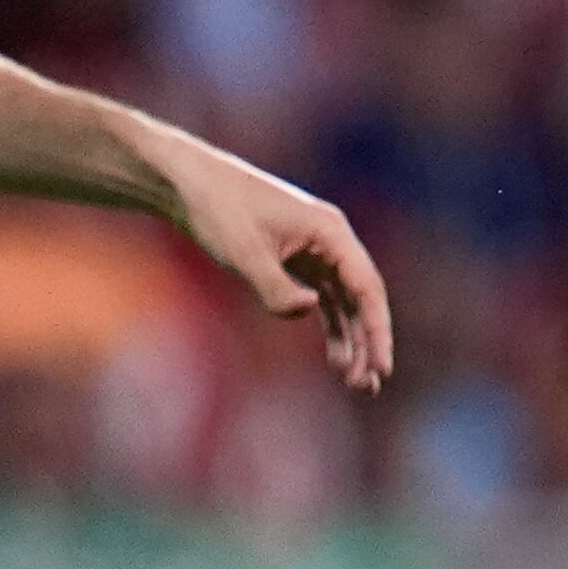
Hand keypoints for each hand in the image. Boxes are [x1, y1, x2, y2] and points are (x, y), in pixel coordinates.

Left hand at [166, 148, 394, 393]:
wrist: (185, 182)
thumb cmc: (217, 210)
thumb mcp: (245, 254)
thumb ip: (277, 290)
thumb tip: (309, 310)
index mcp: (330, 231)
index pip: (366, 288)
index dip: (377, 330)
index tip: (381, 367)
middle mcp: (330, 239)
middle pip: (361, 298)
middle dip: (367, 343)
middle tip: (368, 386)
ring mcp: (314, 248)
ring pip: (344, 301)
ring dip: (351, 339)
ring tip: (353, 380)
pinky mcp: (295, 257)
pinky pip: (324, 296)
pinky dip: (329, 325)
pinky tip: (335, 355)